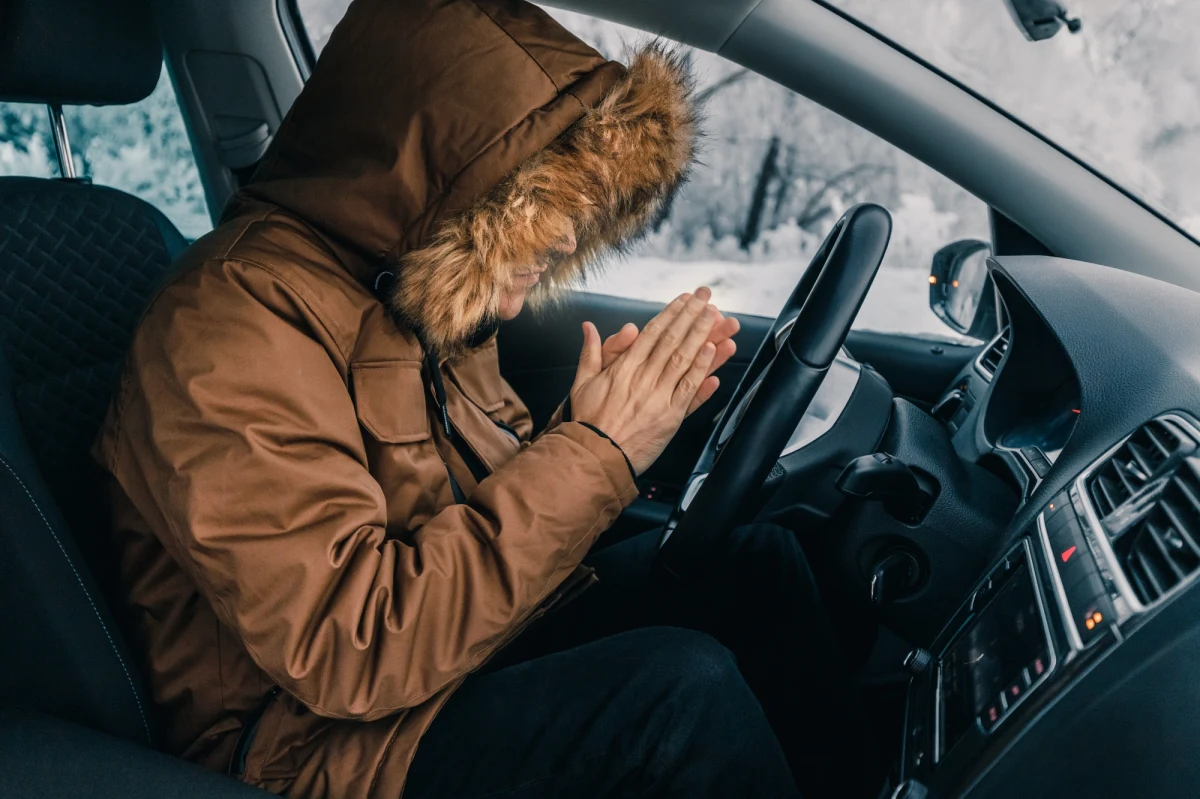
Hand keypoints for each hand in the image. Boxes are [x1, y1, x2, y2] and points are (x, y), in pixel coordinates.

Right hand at [570, 291, 722, 474]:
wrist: (595, 456)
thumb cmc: (589, 422)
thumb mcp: (582, 382)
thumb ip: (590, 352)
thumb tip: (588, 327)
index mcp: (624, 367)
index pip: (652, 333)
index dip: (671, 313)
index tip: (685, 299)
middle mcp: (643, 378)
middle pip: (672, 340)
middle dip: (691, 315)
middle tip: (707, 297)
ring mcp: (659, 396)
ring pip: (684, 359)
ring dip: (702, 335)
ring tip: (716, 316)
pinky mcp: (670, 417)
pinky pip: (689, 389)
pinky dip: (702, 369)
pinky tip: (713, 352)